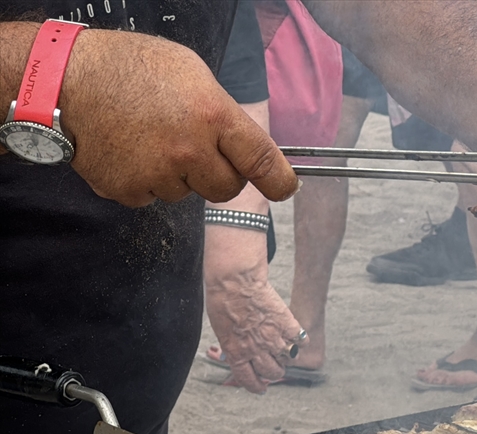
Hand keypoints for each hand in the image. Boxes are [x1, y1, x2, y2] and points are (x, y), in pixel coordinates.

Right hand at [58, 29, 297, 206]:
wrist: (66, 78)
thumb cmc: (133, 68)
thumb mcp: (192, 73)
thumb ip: (222, 112)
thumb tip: (248, 145)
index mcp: (213, 116)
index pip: (262, 160)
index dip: (279, 181)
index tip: (286, 188)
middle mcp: (190, 149)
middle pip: (227, 189)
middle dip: (220, 175)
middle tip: (197, 150)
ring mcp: (158, 173)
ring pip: (187, 193)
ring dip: (177, 175)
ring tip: (150, 139)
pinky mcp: (128, 189)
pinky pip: (151, 198)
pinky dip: (144, 181)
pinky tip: (129, 151)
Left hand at [204, 227, 305, 393]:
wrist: (235, 282)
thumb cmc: (223, 302)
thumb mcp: (222, 331)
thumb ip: (235, 347)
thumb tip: (243, 355)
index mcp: (237, 353)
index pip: (249, 380)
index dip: (256, 387)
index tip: (261, 389)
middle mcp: (256, 350)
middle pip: (272, 372)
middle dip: (274, 371)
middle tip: (275, 365)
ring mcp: (273, 338)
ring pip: (288, 359)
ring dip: (287, 356)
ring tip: (285, 348)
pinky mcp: (287, 324)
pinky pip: (301, 340)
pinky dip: (300, 340)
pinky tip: (296, 335)